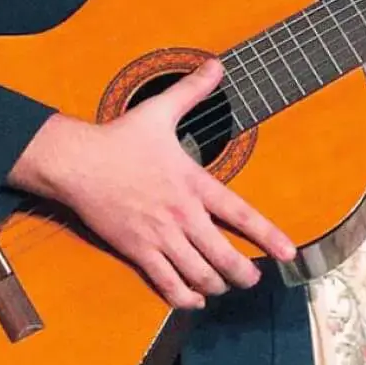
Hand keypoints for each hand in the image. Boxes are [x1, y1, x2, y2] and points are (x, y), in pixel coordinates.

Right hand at [9, 59, 293, 309]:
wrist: (77, 163)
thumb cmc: (118, 138)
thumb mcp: (159, 111)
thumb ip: (191, 91)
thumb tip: (216, 65)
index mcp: (193, 183)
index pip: (240, 215)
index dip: (268, 236)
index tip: (288, 253)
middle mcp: (182, 214)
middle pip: (224, 256)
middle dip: (244, 274)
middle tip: (252, 278)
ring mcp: (159, 236)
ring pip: (199, 274)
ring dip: (216, 285)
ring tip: (223, 286)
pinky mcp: (137, 250)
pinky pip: (167, 283)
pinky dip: (184, 297)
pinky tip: (192, 299)